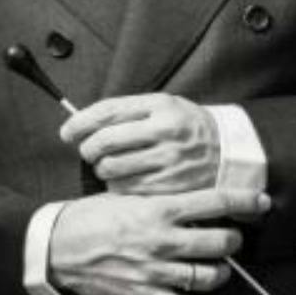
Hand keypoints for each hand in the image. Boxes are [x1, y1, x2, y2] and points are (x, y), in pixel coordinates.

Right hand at [48, 187, 268, 294]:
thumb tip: (194, 198)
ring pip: (208, 275)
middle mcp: (162, 240)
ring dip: (222, 272)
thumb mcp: (126, 196)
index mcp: (159, 209)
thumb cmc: (92, 218)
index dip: (243, 201)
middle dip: (233, 240)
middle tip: (233, 237)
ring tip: (221, 267)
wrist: (59, 248)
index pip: (214, 202)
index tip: (260, 202)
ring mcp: (156, 271)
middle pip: (219, 241)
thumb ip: (161, 198)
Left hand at [61, 93, 219, 194]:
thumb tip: (83, 123)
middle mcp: (164, 132)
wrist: (228, 151)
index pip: (108, 111)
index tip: (67, 131)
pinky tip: (125, 179)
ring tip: (108, 165)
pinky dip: (117, 185)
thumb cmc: (187, 126)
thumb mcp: (164, 105)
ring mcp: (168, 161)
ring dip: (102, 168)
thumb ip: (128, 111)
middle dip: (88, 148)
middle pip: (105, 142)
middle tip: (89, 151)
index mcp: (160, 106)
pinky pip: (127, 189)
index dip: (81, 122)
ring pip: (112, 168)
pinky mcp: (170, 187)